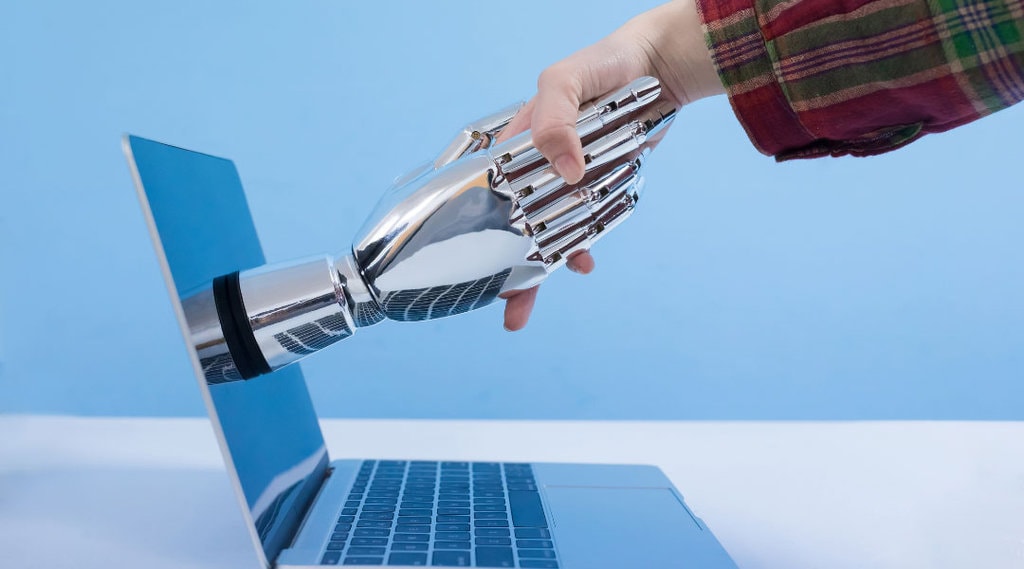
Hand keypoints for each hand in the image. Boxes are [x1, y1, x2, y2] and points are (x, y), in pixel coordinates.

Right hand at [497, 0, 723, 330]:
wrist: (658, 68)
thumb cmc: (604, 64)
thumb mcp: (567, 80)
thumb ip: (557, 120)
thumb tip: (565, 172)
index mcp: (514, 144)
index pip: (484, 190)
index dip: (475, 228)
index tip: (473, 264)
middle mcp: (533, 167)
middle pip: (509, 223)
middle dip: (504, 268)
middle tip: (504, 309)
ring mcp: (565, 181)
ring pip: (544, 232)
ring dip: (538, 270)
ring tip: (524, 309)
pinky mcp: (595, 188)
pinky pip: (582, 225)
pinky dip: (579, 247)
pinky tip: (582, 264)